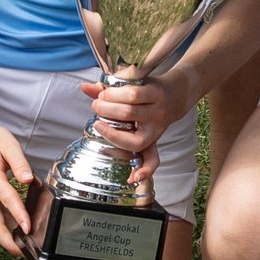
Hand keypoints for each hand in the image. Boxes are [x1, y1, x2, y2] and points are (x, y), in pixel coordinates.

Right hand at [0, 119, 37, 257]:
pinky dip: (5, 229)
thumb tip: (29, 179)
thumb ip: (19, 162)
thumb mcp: (8, 144)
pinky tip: (17, 234)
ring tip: (23, 249)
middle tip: (24, 252)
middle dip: (8, 241)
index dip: (18, 215)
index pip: (6, 199)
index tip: (28, 228)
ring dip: (6, 239)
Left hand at [78, 70, 193, 187]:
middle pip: (129, 113)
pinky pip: (152, 160)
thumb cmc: (148, 88)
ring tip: (98, 124)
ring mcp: (156, 131)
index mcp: (155, 93)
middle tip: (96, 106)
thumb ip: (109, 86)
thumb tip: (84, 87)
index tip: (102, 94)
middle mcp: (158, 113)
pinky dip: (144, 170)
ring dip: (111, 134)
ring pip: (134, 140)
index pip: (133, 95)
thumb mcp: (134, 83)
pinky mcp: (155, 143)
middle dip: (107, 110)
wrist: (175, 97)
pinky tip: (132, 177)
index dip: (113, 95)